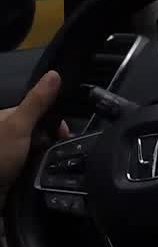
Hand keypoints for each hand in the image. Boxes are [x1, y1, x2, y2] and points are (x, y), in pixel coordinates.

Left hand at [0, 71, 69, 194]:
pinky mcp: (11, 172)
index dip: (53, 118)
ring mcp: (8, 154)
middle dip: (50, 138)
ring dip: (46, 154)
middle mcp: (5, 134)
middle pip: (38, 129)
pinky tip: (42, 171)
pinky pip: (33, 164)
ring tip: (50, 162)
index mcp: (4, 118)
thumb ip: (37, 102)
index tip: (64, 131)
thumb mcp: (18, 126)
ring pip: (37, 148)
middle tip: (57, 148)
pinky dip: (40, 167)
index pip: (36, 111)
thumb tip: (54, 74)